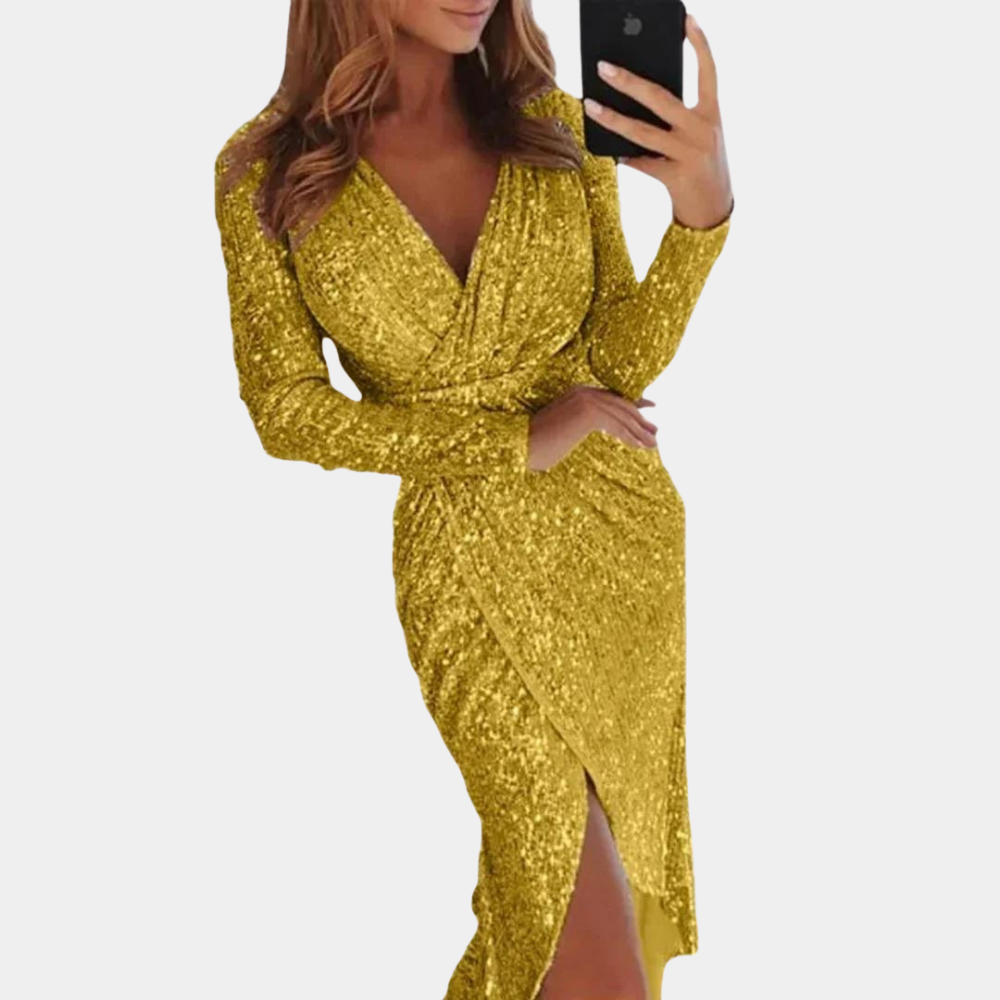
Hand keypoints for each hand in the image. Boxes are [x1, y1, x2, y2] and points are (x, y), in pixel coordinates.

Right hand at [527, 386, 657, 472]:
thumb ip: (582, 424)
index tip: (650, 407)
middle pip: (620, 405)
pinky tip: (640, 446)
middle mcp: (583, 391)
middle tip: (656, 433)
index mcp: (578, 392)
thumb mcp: (563, 430)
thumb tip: (600, 429)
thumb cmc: (536, 444)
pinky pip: (616, 425)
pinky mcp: (587, 412)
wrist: (520, 445)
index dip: (634, 402)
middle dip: (640, 420)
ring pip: (621, 415)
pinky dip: (630, 436)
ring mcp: (585, 399)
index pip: (612, 396)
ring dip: (639, 431)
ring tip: (653, 444)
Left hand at [583, 13, 733, 229]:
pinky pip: (642, 163)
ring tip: (590, 106)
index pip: (708, 72)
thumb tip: (638, 98)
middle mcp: (703, 130)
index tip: (685, 19)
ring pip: (643, 132)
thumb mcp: (698, 136)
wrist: (713, 210)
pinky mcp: (676, 177)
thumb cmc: (700, 166)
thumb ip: (677, 117)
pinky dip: (627, 158)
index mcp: (712, 114)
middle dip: (629, 81)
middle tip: (603, 67)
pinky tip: (612, 153)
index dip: (699, 44)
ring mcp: (689, 154)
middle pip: (660, 98)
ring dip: (613, 119)